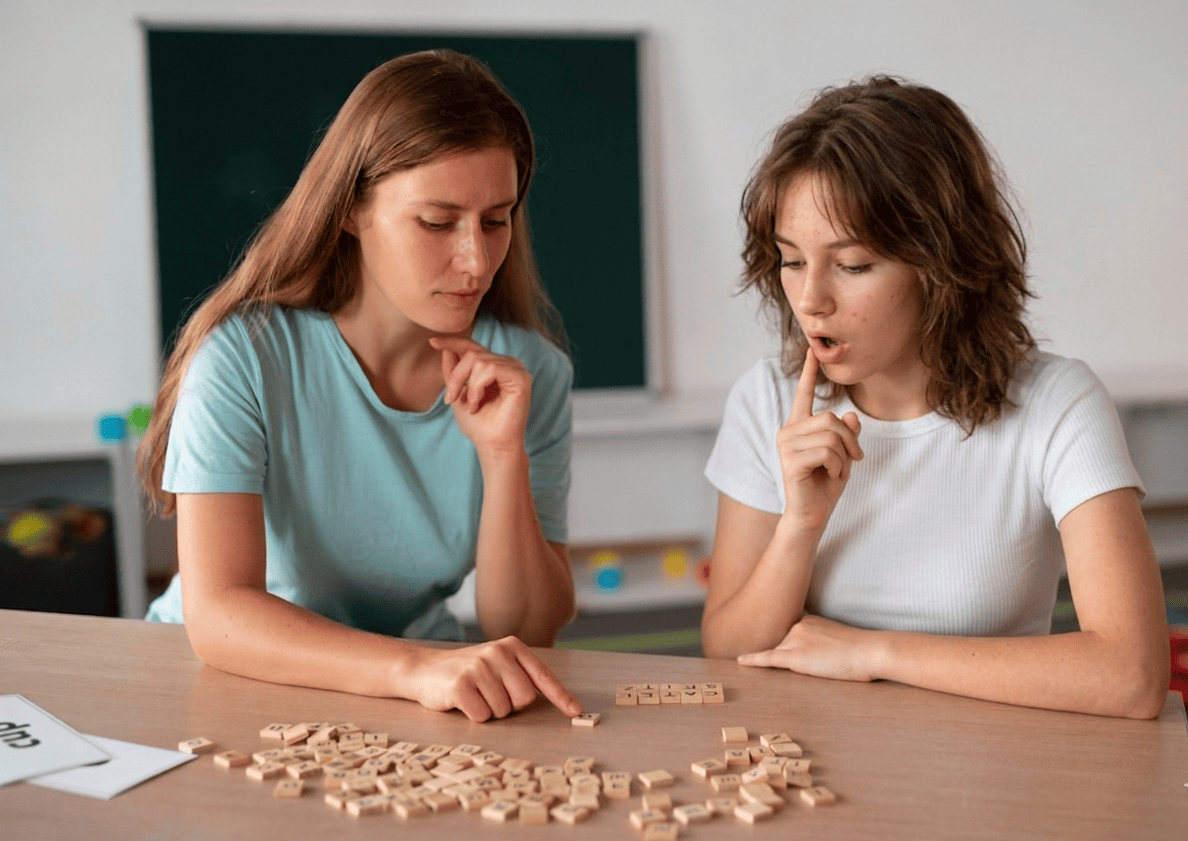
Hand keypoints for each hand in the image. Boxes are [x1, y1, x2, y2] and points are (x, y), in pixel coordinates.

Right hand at [403, 636, 582, 722]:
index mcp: (511, 647)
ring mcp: (478, 667)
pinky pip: (483, 716)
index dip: (561, 696)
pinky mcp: (461, 684)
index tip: (576, 712)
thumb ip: (522, 676)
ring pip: (503, 710)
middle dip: (509, 704)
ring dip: (489, 710)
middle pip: (524, 699)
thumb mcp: (497, 665)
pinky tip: (463, 702)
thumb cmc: (467, 672)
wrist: (424, 669)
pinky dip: (474, 716)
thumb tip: (558, 699)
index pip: (542, 675)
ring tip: (475, 695)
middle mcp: (497, 653)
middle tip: (490, 694)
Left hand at [430, 336, 531, 457]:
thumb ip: (454, 372)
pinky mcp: (521, 377)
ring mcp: (516, 369)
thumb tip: (446, 348)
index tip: (432, 342)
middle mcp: (508, 364)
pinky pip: (490, 368)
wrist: (492, 446)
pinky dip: (477, 386)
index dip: (453, 342)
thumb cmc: (479, 425)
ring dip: (468, 385)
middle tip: (451, 399)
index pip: (473, 347)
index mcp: (496, 366)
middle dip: (456, 376)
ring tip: (471, 406)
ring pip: (479, 359)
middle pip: (472, 352)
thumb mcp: (459, 394)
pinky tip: (478, 403)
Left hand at [737, 614, 878, 681]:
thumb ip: (821, 641)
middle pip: (782, 644)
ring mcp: (795, 640)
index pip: (789, 633)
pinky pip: (769, 659)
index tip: (782, 640)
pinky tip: (740, 661)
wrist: (869, 651)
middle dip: (789, 655)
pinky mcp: (795, 657)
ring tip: (808, 665)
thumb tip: (816, 653)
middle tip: (805, 659)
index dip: (788, 643)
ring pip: (779, 653)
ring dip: (786, 662)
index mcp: (808, 620)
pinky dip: (753, 660)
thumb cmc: (861, 649)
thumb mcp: (837, 638)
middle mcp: (798, 626)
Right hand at [776, 347, 862, 531]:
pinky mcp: (789, 460)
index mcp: (799, 426)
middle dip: (849, 441)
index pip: (804, 394)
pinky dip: (837, 466)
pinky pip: (827, 452)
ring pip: (831, 435)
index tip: (813, 351)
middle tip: (854, 460)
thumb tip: (850, 416)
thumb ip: (846, 434)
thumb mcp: (843, 456)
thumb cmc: (825, 485)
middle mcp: (788, 431)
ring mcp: (786, 445)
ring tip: (838, 471)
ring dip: (844, 457)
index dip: (810, 373)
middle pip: (830, 419)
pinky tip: (829, 476)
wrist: (812, 515)